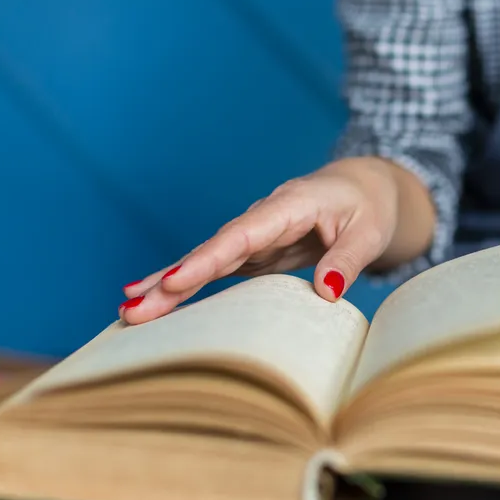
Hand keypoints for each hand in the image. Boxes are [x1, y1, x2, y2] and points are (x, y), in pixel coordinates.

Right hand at [119, 158, 403, 324]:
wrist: (364, 188)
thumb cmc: (369, 207)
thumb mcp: (370, 232)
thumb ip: (348, 259)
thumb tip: (326, 292)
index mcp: (290, 205)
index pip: (243, 234)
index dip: (208, 258)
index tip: (175, 281)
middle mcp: (263, 219)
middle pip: (213, 250)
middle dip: (172, 279)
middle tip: (133, 308)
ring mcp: (255, 236)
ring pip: (207, 261)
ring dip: (169, 286)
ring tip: (130, 311)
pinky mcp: (255, 253)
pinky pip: (216, 271)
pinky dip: (187, 286)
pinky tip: (155, 302)